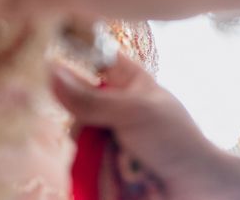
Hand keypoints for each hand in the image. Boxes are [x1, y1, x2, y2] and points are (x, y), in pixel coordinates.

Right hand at [50, 52, 235, 199]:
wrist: (195, 186)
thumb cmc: (174, 140)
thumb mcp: (132, 113)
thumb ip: (90, 98)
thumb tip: (49, 73)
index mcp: (129, 80)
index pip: (94, 55)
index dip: (71, 52)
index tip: (44, 57)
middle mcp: (115, 105)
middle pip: (76, 102)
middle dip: (79, 118)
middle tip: (87, 129)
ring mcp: (109, 135)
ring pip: (77, 134)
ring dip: (85, 146)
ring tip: (108, 157)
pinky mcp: (104, 163)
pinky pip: (81, 160)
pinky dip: (86, 166)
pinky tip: (103, 170)